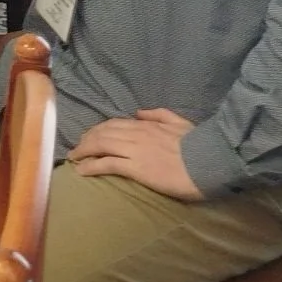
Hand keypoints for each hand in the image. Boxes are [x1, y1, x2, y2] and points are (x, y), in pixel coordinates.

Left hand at [68, 109, 202, 199]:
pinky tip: (82, 170)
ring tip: (74, 157)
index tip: (90, 135)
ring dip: (84, 151)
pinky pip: (108, 164)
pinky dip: (92, 166)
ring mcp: (134, 150)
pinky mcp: (136, 168)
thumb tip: (139, 112)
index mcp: (146, 124)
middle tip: (77, 147)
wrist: (208, 161)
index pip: (114, 123)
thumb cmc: (197, 144)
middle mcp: (135, 134)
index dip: (99, 129)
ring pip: (101, 146)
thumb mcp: (179, 121)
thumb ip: (158, 114)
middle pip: (103, 133)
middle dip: (87, 140)